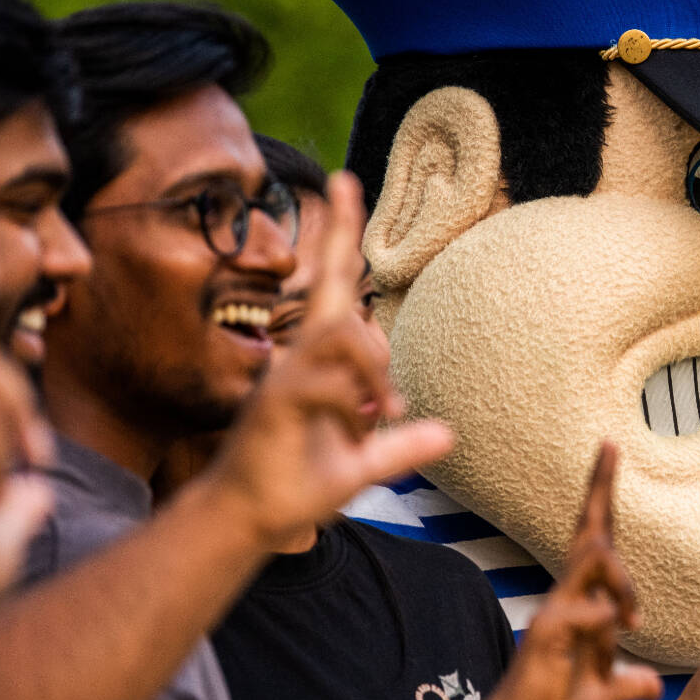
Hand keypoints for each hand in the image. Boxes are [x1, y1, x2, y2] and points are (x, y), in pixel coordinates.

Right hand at [207, 170, 451, 547]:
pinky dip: (347, 402)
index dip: (339, 235)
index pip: (331, 286)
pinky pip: (319, 382)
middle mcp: (297, 359)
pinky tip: (356, 428)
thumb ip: (401, 448)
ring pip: (336, 335)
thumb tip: (447, 435)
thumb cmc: (298, 483)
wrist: (252, 518)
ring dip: (369, 370)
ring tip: (380, 413)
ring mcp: (284, 378)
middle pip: (335, 300)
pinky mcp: (275, 405)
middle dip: (354, 281)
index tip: (346, 180)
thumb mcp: (363, 466)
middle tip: (382, 377)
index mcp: (317, 361)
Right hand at [475, 444, 662, 699]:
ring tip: (632, 616)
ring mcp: (552, 615)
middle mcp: (564, 599)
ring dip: (618, 576)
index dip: (603, 501)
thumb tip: (652, 684)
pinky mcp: (542, 639)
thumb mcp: (602, 695)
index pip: (596, 546)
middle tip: (610, 446)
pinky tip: (615, 630)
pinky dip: (600, 616)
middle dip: (598, 489)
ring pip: (586, 565)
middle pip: (586, 534)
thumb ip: (626, 683)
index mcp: (580, 604)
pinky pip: (578, 614)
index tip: (610, 454)